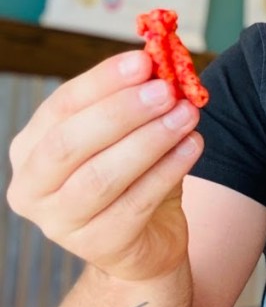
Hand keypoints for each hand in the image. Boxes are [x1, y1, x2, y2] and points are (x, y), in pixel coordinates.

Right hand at [6, 51, 203, 280]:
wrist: (149, 241)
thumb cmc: (136, 178)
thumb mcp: (132, 136)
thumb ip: (138, 102)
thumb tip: (161, 62)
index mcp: (31, 149)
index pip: (62, 106)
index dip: (103, 81)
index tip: (144, 61)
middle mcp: (32, 187)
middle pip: (70, 143)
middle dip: (122, 112)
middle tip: (166, 91)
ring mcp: (60, 222)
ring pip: (101, 176)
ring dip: (149, 140)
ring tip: (187, 115)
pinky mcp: (98, 246)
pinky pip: (135, 203)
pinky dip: (167, 170)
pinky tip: (192, 146)